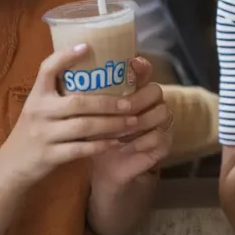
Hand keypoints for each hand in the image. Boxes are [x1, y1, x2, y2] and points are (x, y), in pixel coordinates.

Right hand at [0, 45, 139, 186]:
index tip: (88, 46)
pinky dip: (101, 145)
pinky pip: (80, 149)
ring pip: (84, 126)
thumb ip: (60, 94)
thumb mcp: (40, 108)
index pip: (46, 69)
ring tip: (131, 122)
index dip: (65, 56)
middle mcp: (38, 111)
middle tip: (130, 103)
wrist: (11, 167)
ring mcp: (43, 134)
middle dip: (108, 103)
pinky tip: (116, 142)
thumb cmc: (33, 131)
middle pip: (78, 102)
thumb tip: (95, 72)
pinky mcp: (49, 155)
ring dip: (111, 124)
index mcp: (37, 95)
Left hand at [91, 57, 173, 186]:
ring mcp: (161, 122)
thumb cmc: (95, 138)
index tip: (132, 64)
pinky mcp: (164, 142)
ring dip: (138, 122)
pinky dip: (140, 141)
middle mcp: (151, 102)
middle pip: (155, 90)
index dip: (141, 66)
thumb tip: (69, 78)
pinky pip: (158, 136)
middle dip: (137, 99)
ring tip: (118, 131)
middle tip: (122, 108)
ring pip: (160, 112)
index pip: (144, 71)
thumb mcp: (86, 116)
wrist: (104, 169)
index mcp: (133, 90)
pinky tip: (124, 146)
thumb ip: (84, 97)